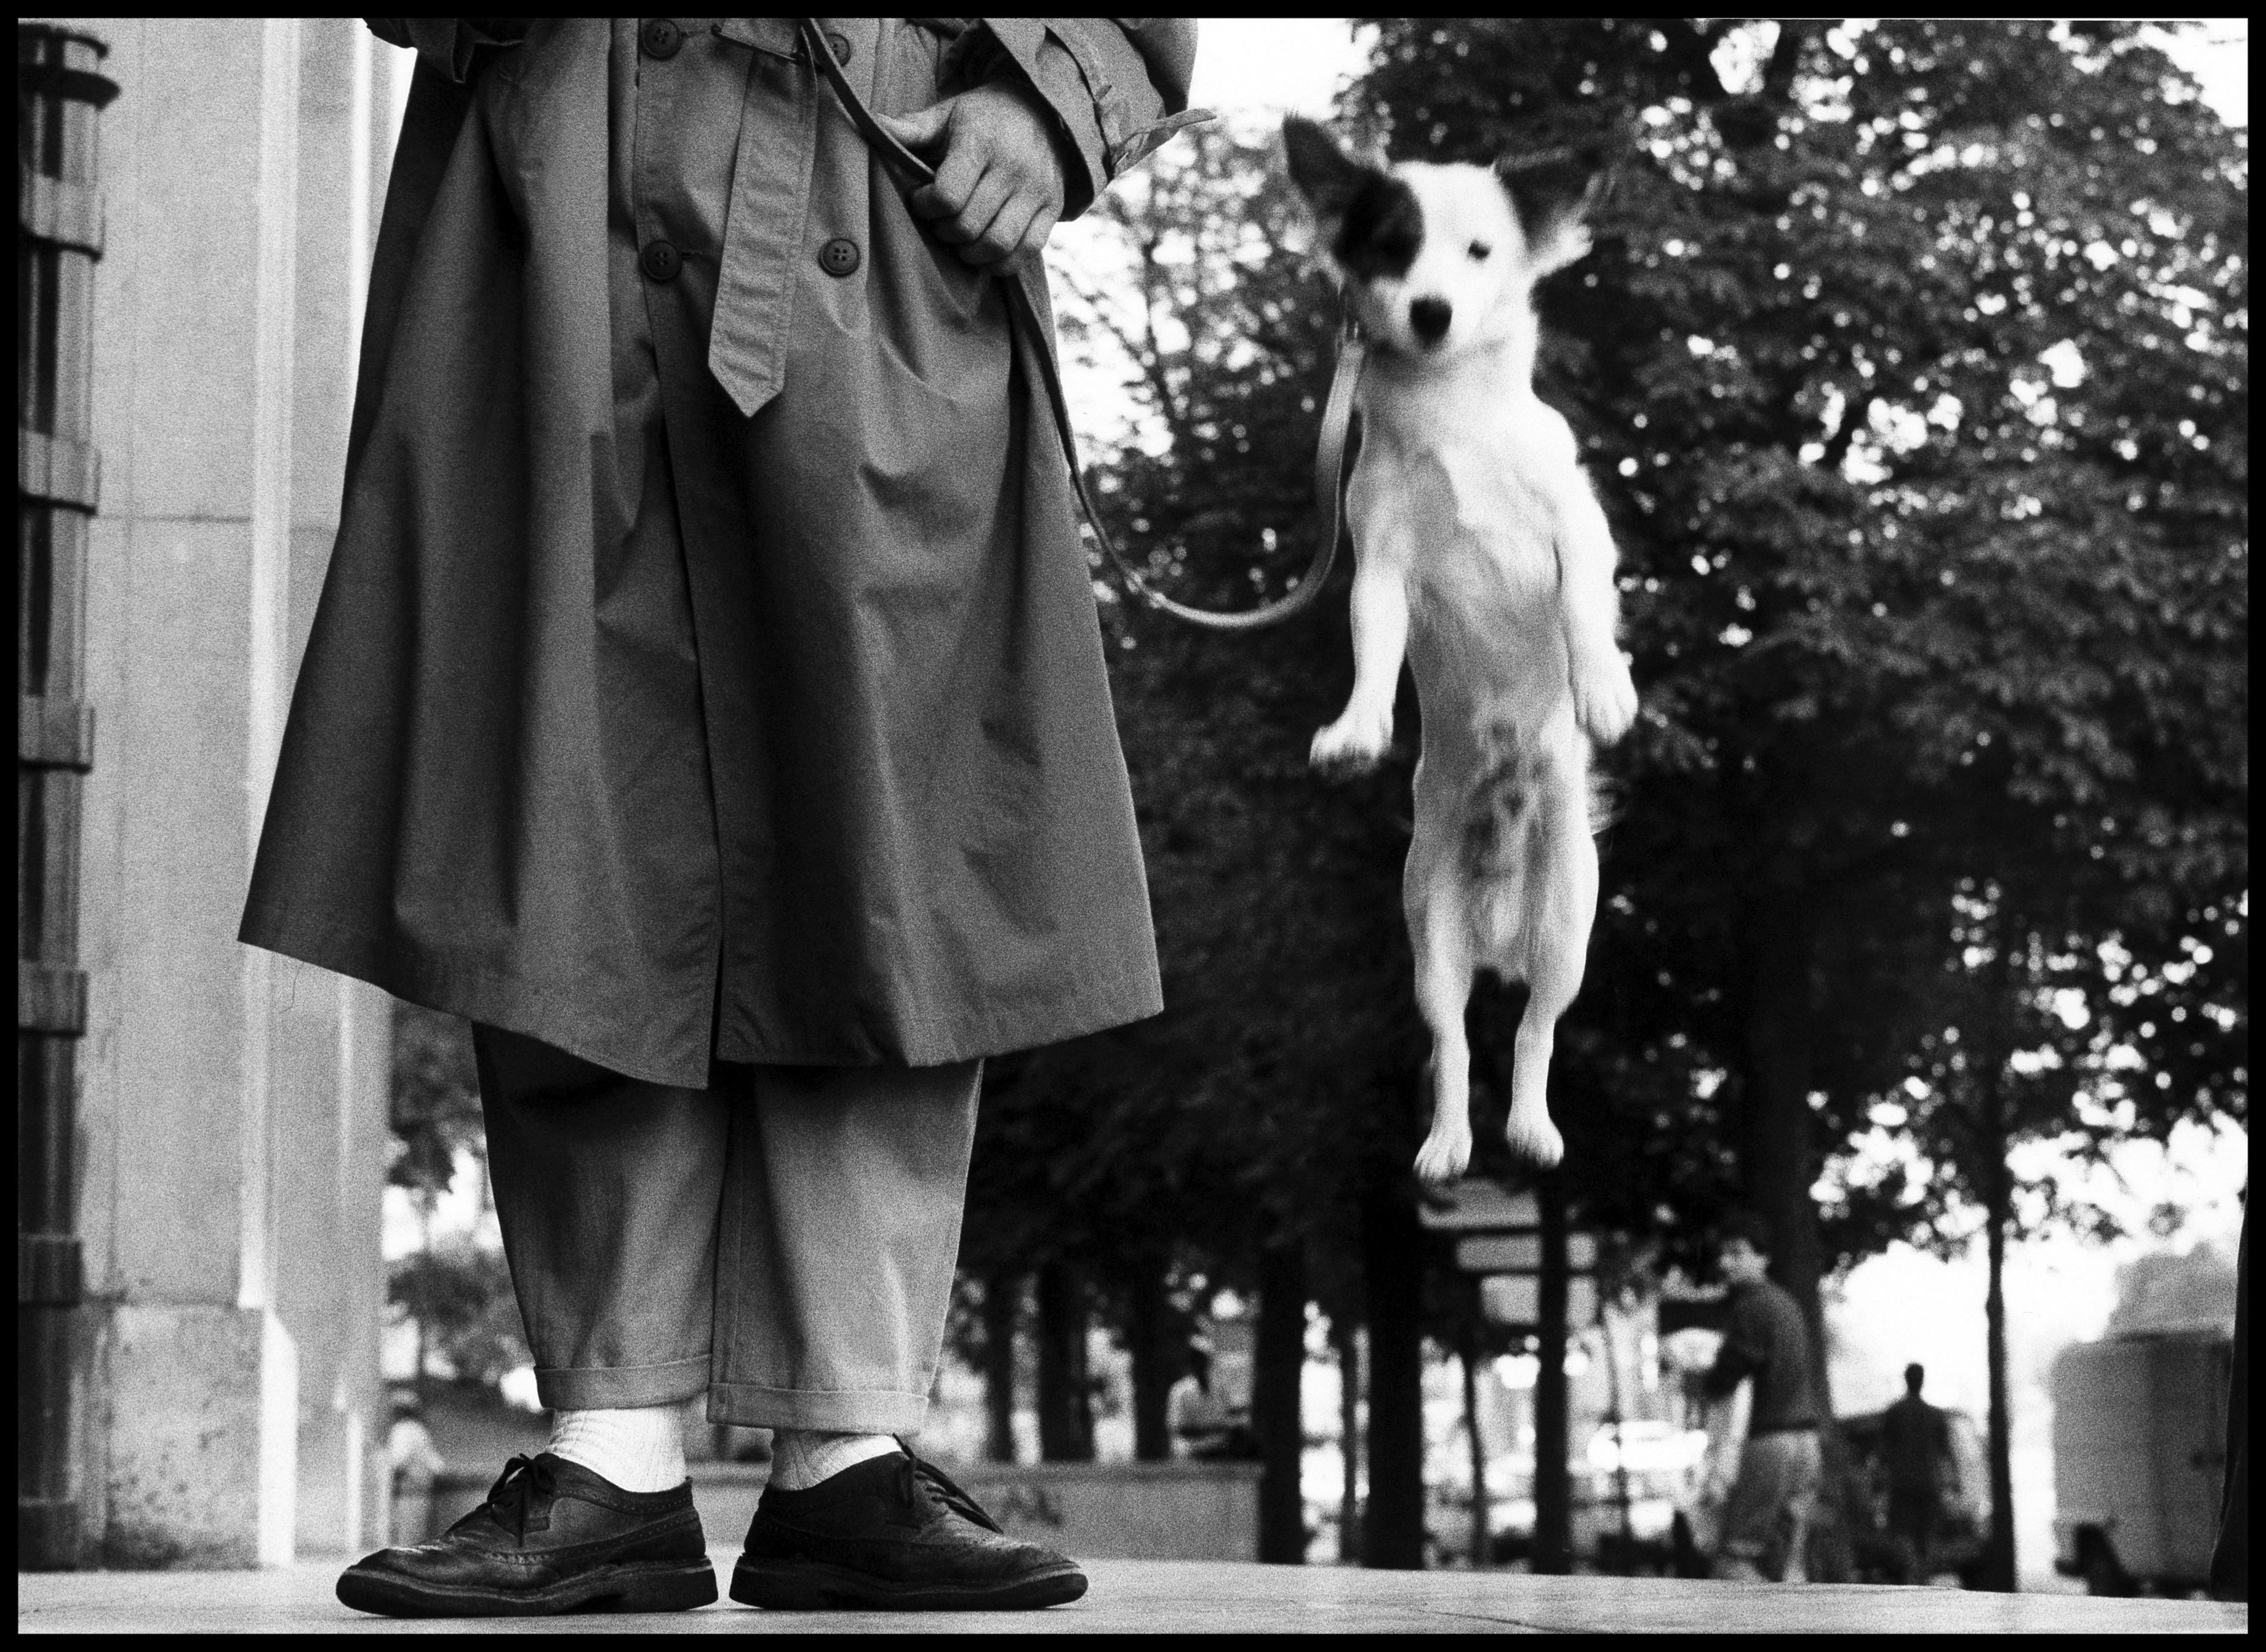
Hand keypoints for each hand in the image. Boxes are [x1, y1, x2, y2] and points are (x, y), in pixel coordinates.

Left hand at [876, 82, 1068, 267]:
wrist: (1044, 110)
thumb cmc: (983, 117)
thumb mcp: (947, 114)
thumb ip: (911, 128)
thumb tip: (870, 126)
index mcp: (981, 142)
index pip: (947, 195)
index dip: (925, 206)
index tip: (921, 199)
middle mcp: (1013, 168)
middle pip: (969, 225)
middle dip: (944, 231)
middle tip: (939, 222)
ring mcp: (1036, 191)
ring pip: (998, 245)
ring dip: (970, 253)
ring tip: (960, 240)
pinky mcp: (1053, 209)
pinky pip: (1026, 252)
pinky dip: (1001, 263)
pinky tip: (984, 253)